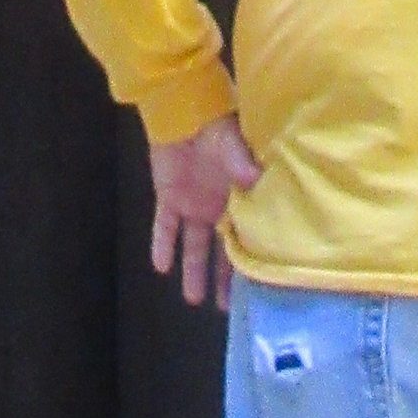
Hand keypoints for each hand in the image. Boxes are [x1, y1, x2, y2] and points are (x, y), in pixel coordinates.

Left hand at [150, 113, 260, 311]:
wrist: (182, 108)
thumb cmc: (215, 126)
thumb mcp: (232, 145)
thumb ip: (241, 165)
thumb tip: (257, 180)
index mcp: (238, 198)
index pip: (244, 237)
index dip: (248, 261)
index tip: (255, 289)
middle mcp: (217, 208)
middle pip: (220, 251)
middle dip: (222, 279)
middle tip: (225, 309)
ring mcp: (192, 204)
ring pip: (193, 245)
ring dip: (192, 271)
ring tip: (193, 300)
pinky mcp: (169, 197)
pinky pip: (164, 226)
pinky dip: (162, 244)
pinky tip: (160, 266)